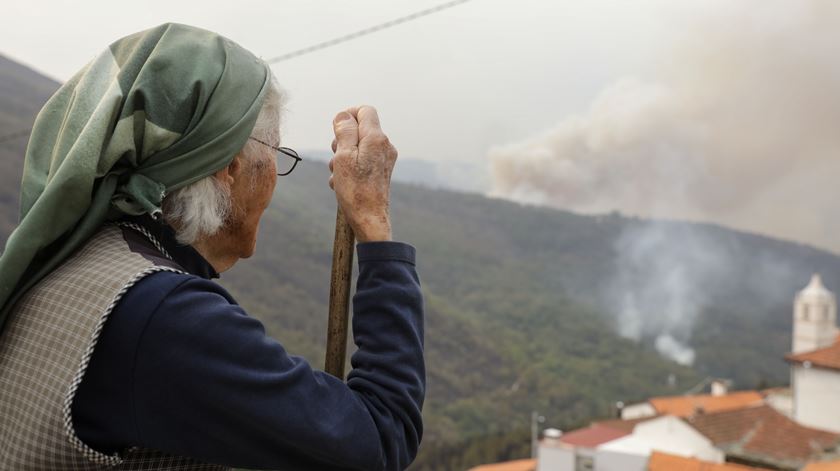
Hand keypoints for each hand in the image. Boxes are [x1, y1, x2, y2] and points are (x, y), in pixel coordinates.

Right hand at [329, 106, 396, 241]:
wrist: (369, 219)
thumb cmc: (355, 190)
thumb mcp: (343, 156)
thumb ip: (344, 131)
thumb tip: (344, 115)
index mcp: (376, 138)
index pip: (365, 111)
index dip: (347, 116)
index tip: (336, 131)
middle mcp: (385, 146)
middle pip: (359, 129)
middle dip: (341, 141)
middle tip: (336, 158)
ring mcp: (384, 159)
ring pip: (357, 148)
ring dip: (342, 158)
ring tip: (338, 176)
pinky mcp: (381, 172)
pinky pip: (361, 162)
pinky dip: (349, 169)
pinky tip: (343, 184)